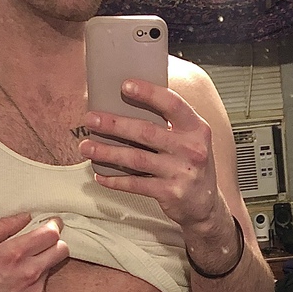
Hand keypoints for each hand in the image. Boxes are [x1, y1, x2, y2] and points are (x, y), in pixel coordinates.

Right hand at [0, 213, 68, 291]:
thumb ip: (3, 225)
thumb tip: (25, 217)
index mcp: (14, 253)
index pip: (50, 234)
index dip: (54, 225)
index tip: (52, 223)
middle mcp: (29, 272)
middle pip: (62, 250)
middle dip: (56, 241)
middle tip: (45, 240)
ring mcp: (35, 289)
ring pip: (54, 266)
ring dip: (45, 260)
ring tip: (25, 262)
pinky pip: (45, 283)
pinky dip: (37, 278)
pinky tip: (20, 279)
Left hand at [79, 80, 221, 228]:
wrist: (206, 205)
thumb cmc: (192, 166)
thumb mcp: (190, 140)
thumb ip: (169, 123)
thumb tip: (128, 104)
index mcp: (196, 128)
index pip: (172, 104)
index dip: (148, 93)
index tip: (124, 86)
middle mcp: (191, 149)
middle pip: (146, 131)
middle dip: (114, 124)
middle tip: (91, 119)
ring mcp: (181, 172)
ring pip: (136, 158)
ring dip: (107, 152)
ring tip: (87, 146)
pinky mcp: (171, 193)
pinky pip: (136, 184)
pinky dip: (115, 180)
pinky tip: (100, 175)